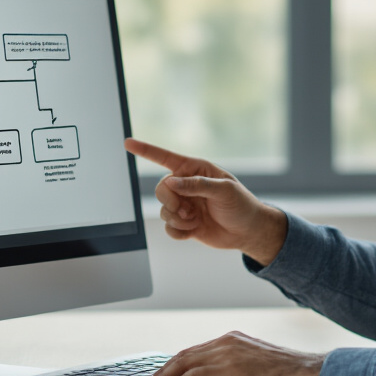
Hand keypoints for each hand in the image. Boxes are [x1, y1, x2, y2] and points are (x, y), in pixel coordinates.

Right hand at [124, 138, 287, 265]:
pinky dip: (178, 231)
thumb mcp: (224, 190)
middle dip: (170, 201)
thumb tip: (171, 182)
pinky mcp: (185, 224)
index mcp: (195, 170)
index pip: (166, 158)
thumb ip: (198, 184)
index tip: (128, 143)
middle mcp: (187, 186)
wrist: (248, 231)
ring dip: (177, 218)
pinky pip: (169, 227)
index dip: (146, 150)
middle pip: (161, 189)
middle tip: (186, 210)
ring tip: (194, 220)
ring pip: (164, 210)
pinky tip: (192, 230)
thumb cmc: (241, 205)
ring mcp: (185, 205)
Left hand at [141, 331, 325, 375]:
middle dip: (162, 371)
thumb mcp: (260, 365)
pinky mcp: (228, 370)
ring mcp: (226, 354)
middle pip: (183, 355)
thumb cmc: (291, 375)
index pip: (195, 351)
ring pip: (183, 364)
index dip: (176, 364)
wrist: (309, 374)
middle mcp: (226, 341)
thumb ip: (240, 366)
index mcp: (233, 339)